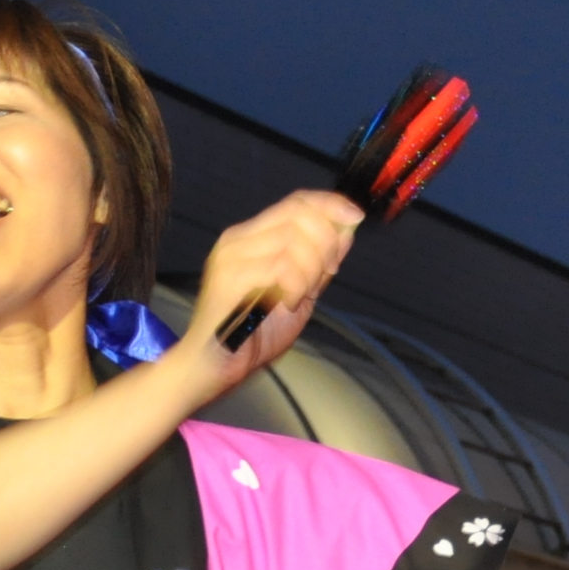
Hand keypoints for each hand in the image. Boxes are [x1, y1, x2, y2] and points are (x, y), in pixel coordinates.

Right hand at [182, 190, 361, 381]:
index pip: (295, 202)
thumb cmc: (251, 337)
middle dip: (326, 240)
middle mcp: (237, 240)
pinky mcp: (231, 277)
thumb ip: (319, 264)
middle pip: (297, 213)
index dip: (329, 205)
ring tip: (299, 295)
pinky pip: (281, 266)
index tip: (355, 217)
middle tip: (328, 271)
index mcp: (250, 239)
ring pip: (292, 238)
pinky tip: (288, 303)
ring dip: (310, 268)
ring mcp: (231, 257)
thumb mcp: (299, 295)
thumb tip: (346, 233)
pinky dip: (296, 284)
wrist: (213, 367)